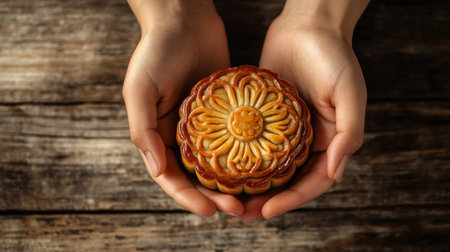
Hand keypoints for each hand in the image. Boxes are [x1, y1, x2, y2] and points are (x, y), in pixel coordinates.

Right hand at [123, 0, 243, 216]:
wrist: (183, 17)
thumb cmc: (156, 50)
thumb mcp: (139, 88)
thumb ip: (142, 129)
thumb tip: (158, 170)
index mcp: (157, 134)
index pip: (170, 177)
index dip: (188, 197)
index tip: (211, 210)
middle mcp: (179, 134)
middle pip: (196, 176)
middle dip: (214, 196)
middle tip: (238, 208)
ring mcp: (203, 124)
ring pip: (217, 163)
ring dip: (232, 182)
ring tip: (254, 196)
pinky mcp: (224, 111)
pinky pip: (235, 138)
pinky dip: (245, 155)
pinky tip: (262, 165)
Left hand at [241, 0, 368, 220]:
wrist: (307, 25)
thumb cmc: (333, 55)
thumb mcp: (350, 93)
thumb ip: (348, 133)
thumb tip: (335, 170)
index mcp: (330, 141)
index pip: (313, 181)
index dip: (292, 199)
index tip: (267, 209)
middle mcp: (307, 141)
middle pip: (287, 180)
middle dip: (267, 200)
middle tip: (242, 213)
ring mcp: (284, 130)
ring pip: (267, 167)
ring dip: (251, 186)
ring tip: (229, 199)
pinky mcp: (264, 117)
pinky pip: (252, 142)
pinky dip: (240, 158)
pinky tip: (222, 167)